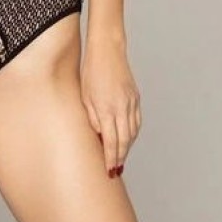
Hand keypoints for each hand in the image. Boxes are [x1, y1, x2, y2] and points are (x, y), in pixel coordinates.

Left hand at [80, 36, 141, 176]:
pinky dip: (132, 133)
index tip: (109, 171)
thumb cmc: (91, 72)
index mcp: (107, 109)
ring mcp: (131, 103)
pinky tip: (127, 138)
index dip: (110, 158)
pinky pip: (136, 121)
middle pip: (124, 140)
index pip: (111, 141)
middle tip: (115, 171)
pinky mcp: (135, 97)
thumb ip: (92, 118)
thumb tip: (99, 137)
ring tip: (120, 158)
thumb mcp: (85, 97)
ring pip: (132, 132)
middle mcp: (122, 108)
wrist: (108, 50)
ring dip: (126, 147)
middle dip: (120, 157)